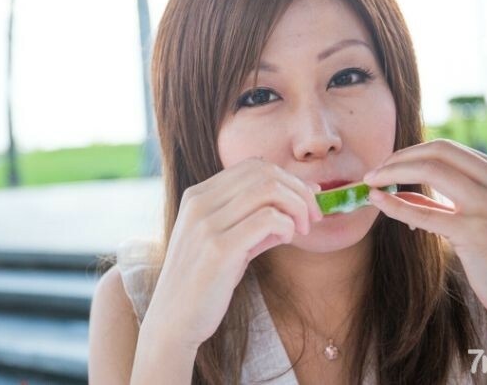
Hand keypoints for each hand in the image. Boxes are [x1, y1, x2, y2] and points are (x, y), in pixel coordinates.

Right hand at [142, 157, 323, 349]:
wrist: (173, 321)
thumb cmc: (203, 283)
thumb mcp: (224, 242)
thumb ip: (253, 220)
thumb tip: (296, 203)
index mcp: (198, 196)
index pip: (252, 166)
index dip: (287, 178)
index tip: (306, 199)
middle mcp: (199, 203)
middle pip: (264, 172)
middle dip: (299, 190)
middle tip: (313, 217)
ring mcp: (206, 225)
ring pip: (269, 190)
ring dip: (297, 206)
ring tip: (302, 230)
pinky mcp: (218, 249)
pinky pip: (268, 219)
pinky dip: (287, 225)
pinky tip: (286, 240)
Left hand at [362, 139, 486, 324]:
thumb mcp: (479, 217)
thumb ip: (444, 201)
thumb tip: (399, 189)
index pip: (448, 149)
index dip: (411, 153)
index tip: (387, 164)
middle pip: (439, 152)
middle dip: (398, 158)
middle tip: (373, 172)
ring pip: (432, 170)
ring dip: (393, 172)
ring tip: (371, 183)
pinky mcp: (476, 232)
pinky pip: (426, 211)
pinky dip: (396, 204)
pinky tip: (377, 201)